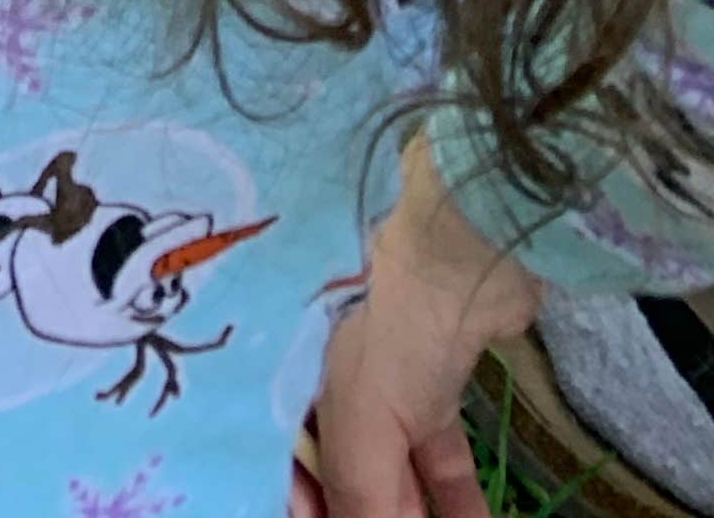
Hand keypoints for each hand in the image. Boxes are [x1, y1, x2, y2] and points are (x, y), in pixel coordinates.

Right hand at [310, 139, 535, 517]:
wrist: (460, 243)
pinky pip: (432, 461)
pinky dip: (450, 503)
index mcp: (276, 382)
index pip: (273, 465)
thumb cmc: (381, 324)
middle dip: (352, 513)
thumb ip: (358, 500)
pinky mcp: (431, 386)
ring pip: (386, 476)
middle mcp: (314, 384)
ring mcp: (376, 385)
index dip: (299, 505)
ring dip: (409, 516)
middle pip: (328, 474)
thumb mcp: (360, 425)